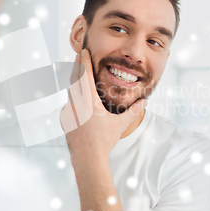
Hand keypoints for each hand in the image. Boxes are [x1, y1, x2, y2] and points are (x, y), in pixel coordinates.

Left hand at [61, 49, 146, 166]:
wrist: (87, 159)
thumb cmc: (104, 141)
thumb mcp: (120, 124)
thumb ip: (132, 111)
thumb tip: (145, 102)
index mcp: (89, 102)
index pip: (85, 76)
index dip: (84, 62)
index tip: (83, 51)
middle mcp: (76, 104)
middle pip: (74, 79)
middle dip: (77, 65)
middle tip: (79, 54)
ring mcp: (69, 111)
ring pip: (70, 90)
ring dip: (74, 80)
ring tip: (78, 72)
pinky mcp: (65, 118)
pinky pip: (69, 103)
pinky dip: (73, 96)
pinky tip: (77, 97)